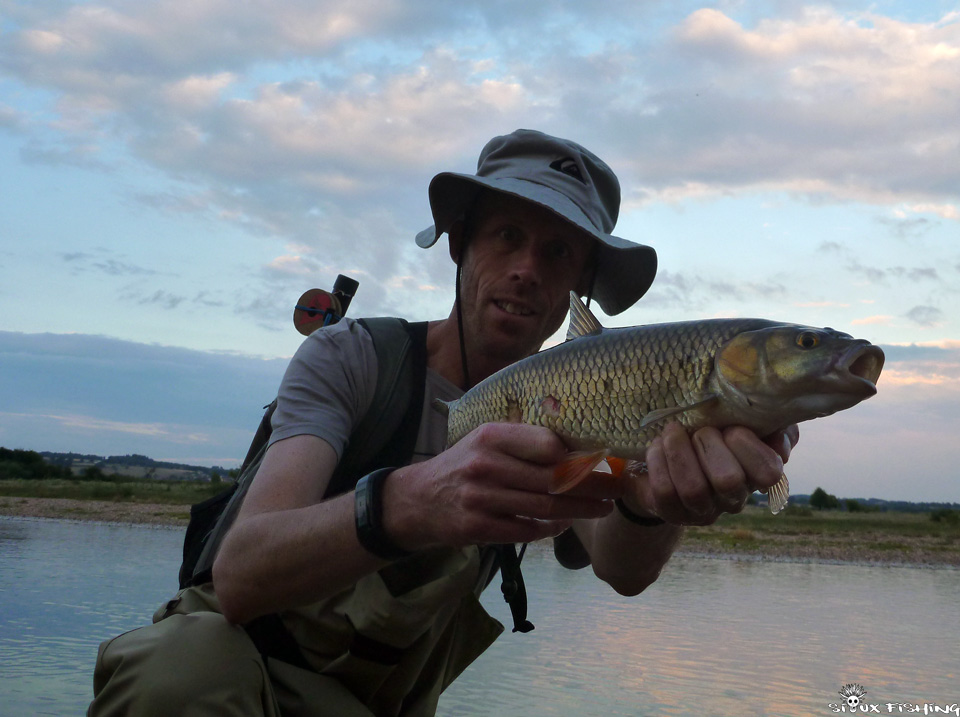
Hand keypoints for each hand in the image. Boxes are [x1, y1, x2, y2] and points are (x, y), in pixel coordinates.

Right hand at [383, 423, 615, 549]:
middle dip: (592, 485)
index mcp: (491, 437)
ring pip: (545, 507)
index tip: (603, 460)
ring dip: (580, 510)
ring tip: (602, 508)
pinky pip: (526, 531)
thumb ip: (522, 440)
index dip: (579, 455)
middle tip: (616, 489)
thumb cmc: (462, 466)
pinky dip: (550, 529)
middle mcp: (486, 465)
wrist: (417, 501)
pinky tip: (563, 525)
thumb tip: (574, 443)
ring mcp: (481, 499)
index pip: (547, 444)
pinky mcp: (478, 528)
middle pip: (553, 479)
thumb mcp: (484, 440)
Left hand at [623, 422, 799, 525]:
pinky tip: (657, 445)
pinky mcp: (672, 512)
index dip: (747, 445)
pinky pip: (665, 491)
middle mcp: (734, 498)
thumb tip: (779, 446)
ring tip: (672, 431)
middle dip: (708, 444)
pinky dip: (658, 461)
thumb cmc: (714, 430)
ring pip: (693, 488)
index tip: (730, 427)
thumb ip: (772, 424)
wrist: (670, 449)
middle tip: (698, 429)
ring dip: (678, 451)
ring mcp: (702, 509)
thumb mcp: (745, 419)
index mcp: (757, 474)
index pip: (768, 472)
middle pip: (728, 480)